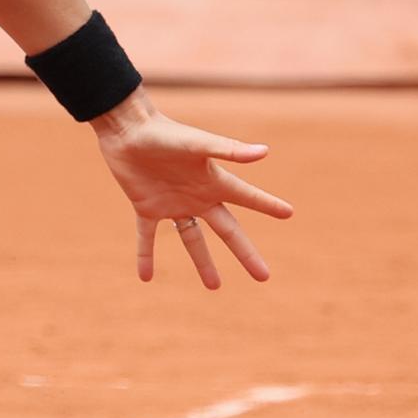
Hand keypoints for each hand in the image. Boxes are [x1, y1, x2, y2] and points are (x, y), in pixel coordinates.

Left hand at [90, 90, 293, 287]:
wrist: (128, 130)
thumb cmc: (165, 133)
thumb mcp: (198, 144)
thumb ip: (228, 150)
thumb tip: (264, 153)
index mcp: (214, 181)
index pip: (248, 199)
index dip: (268, 206)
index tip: (289, 213)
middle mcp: (198, 197)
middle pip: (228, 231)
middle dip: (245, 253)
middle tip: (264, 276)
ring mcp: (173, 204)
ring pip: (192, 240)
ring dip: (203, 263)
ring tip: (214, 286)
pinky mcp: (147, 207)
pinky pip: (147, 237)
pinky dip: (146, 256)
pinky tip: (146, 277)